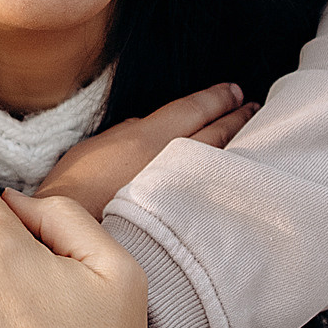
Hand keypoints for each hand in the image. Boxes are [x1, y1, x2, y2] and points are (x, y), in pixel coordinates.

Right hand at [35, 82, 252, 216]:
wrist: (75, 235)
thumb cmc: (73, 190)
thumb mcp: (93, 148)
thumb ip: (126, 134)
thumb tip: (146, 127)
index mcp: (149, 137)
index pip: (194, 110)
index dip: (218, 99)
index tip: (236, 92)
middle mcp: (172, 161)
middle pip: (216, 134)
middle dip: (237, 118)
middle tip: (253, 108)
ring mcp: (182, 192)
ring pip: (218, 162)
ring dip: (236, 146)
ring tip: (253, 138)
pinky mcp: (183, 219)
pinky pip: (211, 190)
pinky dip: (225, 178)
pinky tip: (232, 177)